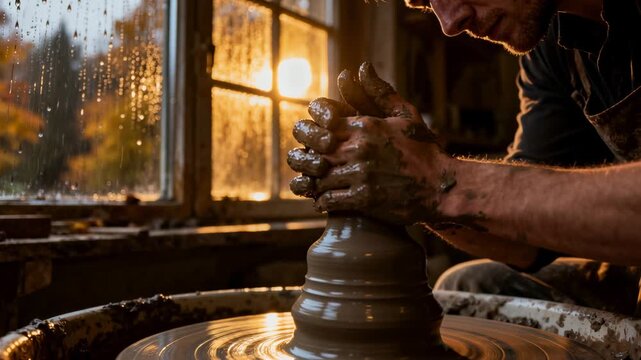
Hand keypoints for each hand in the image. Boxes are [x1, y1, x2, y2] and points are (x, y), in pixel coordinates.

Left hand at [288, 62, 451, 223]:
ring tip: (310, 181)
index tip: (313, 131)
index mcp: (366, 125)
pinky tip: (322, 199)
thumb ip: (379, 92)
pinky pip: (328, 199)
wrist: (442, 186)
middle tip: (304, 157)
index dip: (312, 123)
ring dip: (311, 179)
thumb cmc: (423, 148)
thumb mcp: (404, 114)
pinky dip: (321, 200)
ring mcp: (360, 174)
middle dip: (304, 151)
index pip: (322, 117)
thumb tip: (360, 67)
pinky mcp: (363, 199)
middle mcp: (359, 147)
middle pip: (313, 147)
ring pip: (318, 175)